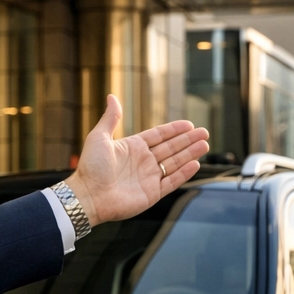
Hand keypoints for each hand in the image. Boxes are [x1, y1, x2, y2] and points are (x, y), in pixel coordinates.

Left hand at [65, 95, 209, 225]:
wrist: (88, 196)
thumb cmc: (91, 167)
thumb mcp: (99, 137)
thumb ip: (111, 118)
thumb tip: (111, 96)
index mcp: (133, 147)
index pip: (159, 136)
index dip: (174, 130)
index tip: (189, 124)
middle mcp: (143, 162)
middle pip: (171, 148)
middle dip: (188, 140)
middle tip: (204, 133)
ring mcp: (148, 178)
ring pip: (175, 163)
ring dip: (190, 154)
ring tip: (205, 145)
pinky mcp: (152, 194)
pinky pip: (172, 181)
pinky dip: (184, 173)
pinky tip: (195, 164)